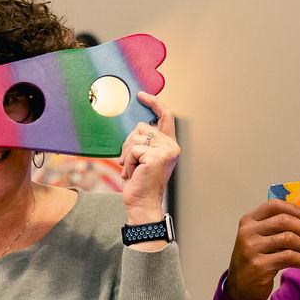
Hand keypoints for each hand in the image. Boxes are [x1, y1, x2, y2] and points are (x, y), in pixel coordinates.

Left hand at [119, 92, 178, 224]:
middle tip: (130, 162)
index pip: (165, 117)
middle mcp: (171, 146)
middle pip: (142, 127)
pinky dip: (129, 161)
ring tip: (133, 169)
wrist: (142, 203)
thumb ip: (144, 142)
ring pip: (135, 137)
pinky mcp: (156, 156)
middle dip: (129, 143)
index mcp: (170, 145)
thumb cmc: (140, 183)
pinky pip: (133, 149)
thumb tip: (136, 127)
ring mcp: (166, 150)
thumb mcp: (143, 158)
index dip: (155, 103)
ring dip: (128, 154)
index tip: (142, 95)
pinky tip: (134, 173)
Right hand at [224, 200, 299, 299]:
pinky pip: (289, 257)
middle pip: (285, 221)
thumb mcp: (261, 240)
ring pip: (289, 238)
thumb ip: (278, 229)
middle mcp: (248, 231)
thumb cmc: (256, 261)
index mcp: (249, 220)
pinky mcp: (259, 265)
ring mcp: (251, 248)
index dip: (298, 210)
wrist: (240, 288)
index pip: (275, 205)